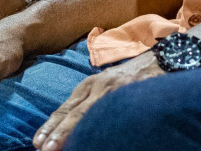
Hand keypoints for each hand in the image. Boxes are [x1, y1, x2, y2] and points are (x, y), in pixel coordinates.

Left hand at [31, 55, 163, 150]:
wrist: (162, 58)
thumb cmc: (131, 76)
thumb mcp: (105, 85)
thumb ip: (89, 102)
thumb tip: (69, 124)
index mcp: (90, 85)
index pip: (65, 108)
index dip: (51, 126)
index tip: (37, 142)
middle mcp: (99, 86)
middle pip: (73, 112)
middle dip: (57, 132)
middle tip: (43, 148)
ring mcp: (115, 90)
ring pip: (88, 115)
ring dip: (71, 132)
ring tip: (56, 146)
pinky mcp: (130, 93)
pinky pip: (111, 113)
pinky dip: (100, 127)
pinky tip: (93, 137)